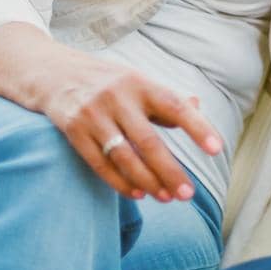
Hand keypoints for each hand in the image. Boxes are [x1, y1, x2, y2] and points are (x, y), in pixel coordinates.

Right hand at [36, 55, 223, 202]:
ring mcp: (93, 114)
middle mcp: (118, 97)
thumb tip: (197, 106)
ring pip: (124, 156)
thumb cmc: (108, 82)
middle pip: (149, 141)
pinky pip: (99, 163)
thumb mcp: (138, 82)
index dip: (197, 127)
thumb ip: (166, 98)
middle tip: (188, 195)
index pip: (175, 106)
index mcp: (141, 83)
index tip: (217, 149)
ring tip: (166, 198)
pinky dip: (119, 181)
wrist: (53, 71)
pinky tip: (137, 193)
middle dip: (171, 171)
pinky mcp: (73, 129)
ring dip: (147, 181)